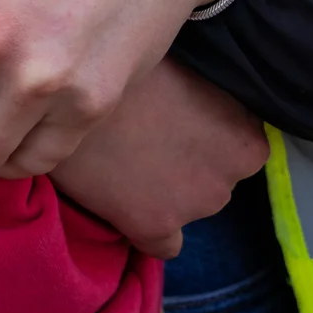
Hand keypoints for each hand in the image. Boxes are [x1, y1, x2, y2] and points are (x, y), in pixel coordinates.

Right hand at [50, 59, 269, 258]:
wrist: (67, 89)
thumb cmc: (127, 66)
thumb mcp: (185, 66)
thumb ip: (206, 93)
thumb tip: (201, 101)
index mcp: (246, 140)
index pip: (241, 148)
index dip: (207, 131)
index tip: (176, 117)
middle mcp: (226, 180)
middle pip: (213, 180)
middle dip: (186, 163)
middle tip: (146, 135)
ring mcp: (191, 208)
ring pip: (187, 207)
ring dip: (166, 192)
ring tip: (124, 158)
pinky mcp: (152, 226)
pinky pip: (163, 245)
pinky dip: (149, 229)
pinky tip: (125, 203)